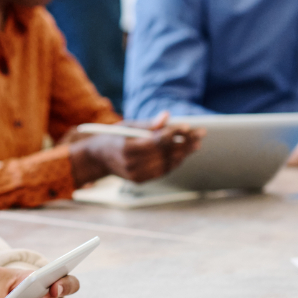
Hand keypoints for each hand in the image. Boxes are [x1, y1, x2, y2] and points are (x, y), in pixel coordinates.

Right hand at [69, 112, 204, 185]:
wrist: (97, 158)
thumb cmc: (114, 137)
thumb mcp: (127, 126)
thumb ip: (147, 124)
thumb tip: (166, 116)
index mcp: (126, 149)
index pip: (156, 141)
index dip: (173, 133)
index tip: (187, 125)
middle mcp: (131, 165)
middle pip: (165, 154)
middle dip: (185, 142)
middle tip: (200, 133)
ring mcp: (136, 175)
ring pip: (167, 164)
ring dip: (184, 153)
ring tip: (196, 143)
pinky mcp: (140, 181)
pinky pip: (163, 171)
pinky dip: (175, 161)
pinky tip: (184, 153)